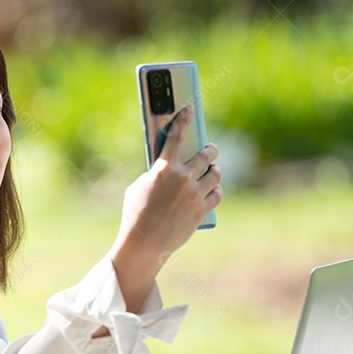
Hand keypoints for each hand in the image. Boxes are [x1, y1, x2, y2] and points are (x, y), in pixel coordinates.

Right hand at [108, 106, 222, 313]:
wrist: (144, 243)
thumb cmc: (135, 214)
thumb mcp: (138, 187)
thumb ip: (153, 174)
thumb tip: (165, 169)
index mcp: (164, 168)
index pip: (177, 135)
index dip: (184, 119)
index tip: (189, 109)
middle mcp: (182, 178)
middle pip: (206, 154)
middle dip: (210, 150)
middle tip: (210, 150)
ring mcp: (194, 194)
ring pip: (216, 174)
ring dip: (215, 170)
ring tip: (213, 171)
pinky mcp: (202, 210)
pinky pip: (217, 194)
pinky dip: (215, 191)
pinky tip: (213, 190)